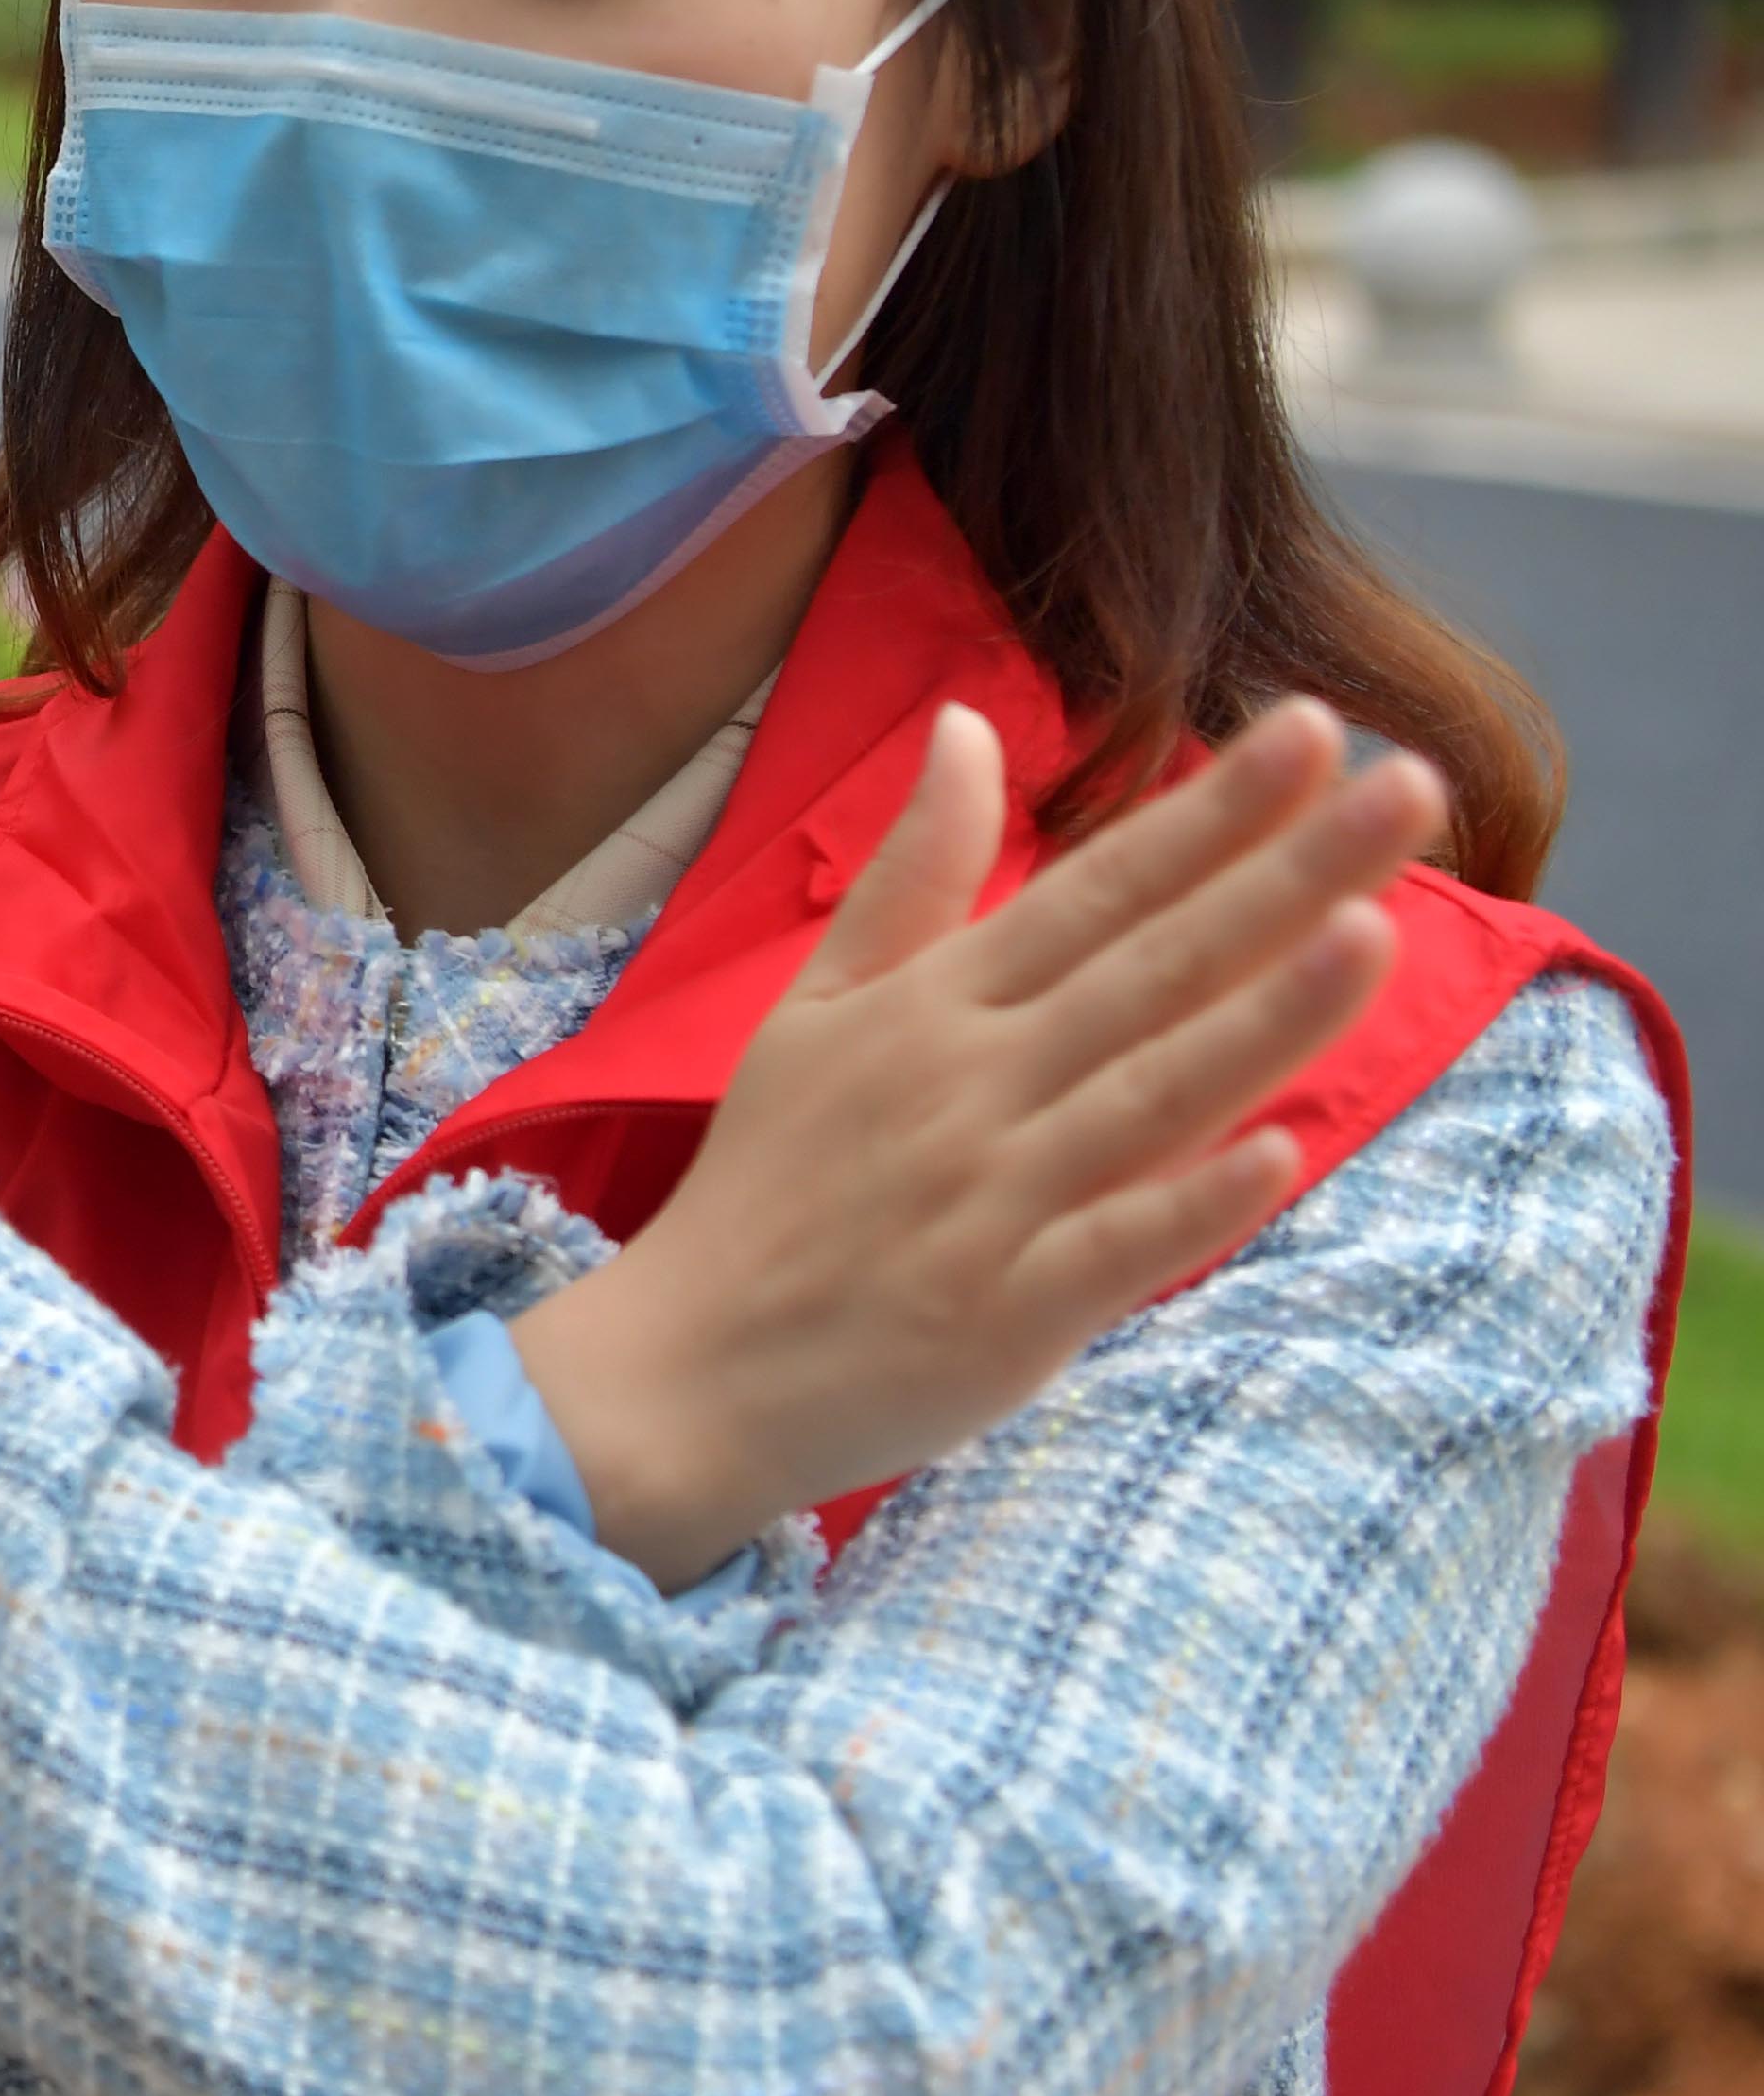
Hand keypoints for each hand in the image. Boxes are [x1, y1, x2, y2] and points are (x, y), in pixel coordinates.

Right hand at [511, 697, 1440, 1586]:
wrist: (688, 1368)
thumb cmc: (772, 1181)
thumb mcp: (817, 1006)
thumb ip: (909, 873)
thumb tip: (965, 727)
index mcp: (932, 1007)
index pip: (1097, 890)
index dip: (1209, 812)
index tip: (1313, 728)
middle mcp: (969, 1085)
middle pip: (1153, 969)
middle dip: (1284, 875)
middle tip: (1406, 786)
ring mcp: (991, 1200)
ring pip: (1152, 1094)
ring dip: (1264, 1017)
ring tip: (1376, 931)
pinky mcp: (1005, 1313)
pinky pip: (1113, 1247)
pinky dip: (1190, 1203)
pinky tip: (1278, 1152)